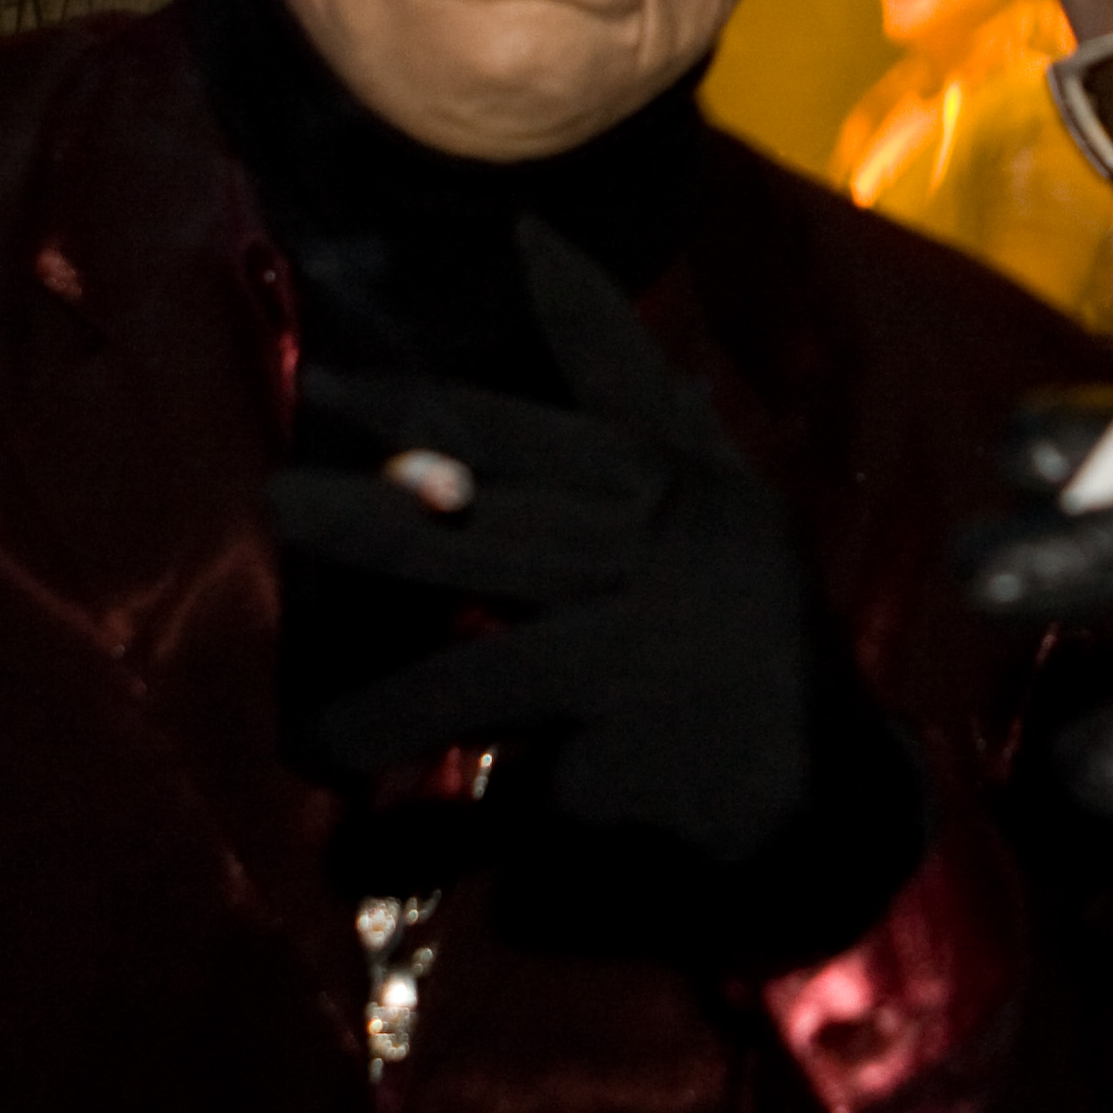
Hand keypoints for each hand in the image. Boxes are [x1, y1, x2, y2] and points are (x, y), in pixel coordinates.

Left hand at [268, 219, 923, 964]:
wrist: (837, 813)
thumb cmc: (765, 644)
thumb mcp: (727, 504)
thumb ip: (639, 396)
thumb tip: (547, 258)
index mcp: (681, 498)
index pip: (562, 423)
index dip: (455, 395)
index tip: (353, 371)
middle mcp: (663, 570)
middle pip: (496, 536)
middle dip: (380, 519)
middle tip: (275, 499)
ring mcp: (646, 678)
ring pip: (486, 684)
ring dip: (388, 710)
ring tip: (312, 738)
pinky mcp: (628, 783)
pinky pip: (503, 814)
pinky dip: (437, 844)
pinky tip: (370, 854)